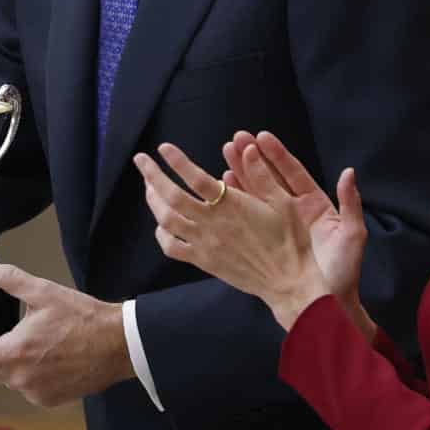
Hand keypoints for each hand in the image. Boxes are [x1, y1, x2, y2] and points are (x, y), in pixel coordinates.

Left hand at [0, 261, 130, 406]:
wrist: (119, 345)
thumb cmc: (83, 319)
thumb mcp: (42, 292)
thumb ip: (6, 279)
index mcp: (12, 353)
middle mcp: (20, 379)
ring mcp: (35, 393)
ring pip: (9, 381)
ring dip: (11, 366)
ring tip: (33, 345)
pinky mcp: (50, 400)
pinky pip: (29, 388)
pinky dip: (31, 376)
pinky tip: (47, 359)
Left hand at [134, 142, 329, 330]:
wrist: (288, 281)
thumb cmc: (289, 240)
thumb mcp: (282, 203)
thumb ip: (261, 176)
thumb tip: (247, 149)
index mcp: (232, 206)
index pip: (196, 178)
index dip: (177, 161)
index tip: (163, 148)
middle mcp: (212, 223)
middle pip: (172, 197)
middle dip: (152, 176)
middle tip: (140, 160)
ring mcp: (204, 243)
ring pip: (167, 220)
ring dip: (153, 200)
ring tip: (148, 186)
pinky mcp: (203, 260)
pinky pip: (172, 247)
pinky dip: (161, 234)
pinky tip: (160, 223)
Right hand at [222, 131, 372, 336]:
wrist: (326, 303)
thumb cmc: (344, 273)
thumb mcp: (352, 236)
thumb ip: (350, 204)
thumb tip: (349, 172)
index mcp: (315, 206)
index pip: (294, 174)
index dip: (277, 155)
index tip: (262, 137)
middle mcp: (294, 211)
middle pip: (271, 178)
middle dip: (253, 157)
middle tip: (235, 139)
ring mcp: (277, 225)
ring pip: (256, 193)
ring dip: (240, 173)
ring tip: (224, 154)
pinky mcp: (265, 239)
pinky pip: (249, 215)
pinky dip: (236, 199)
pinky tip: (223, 185)